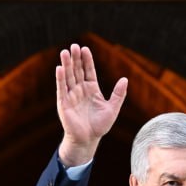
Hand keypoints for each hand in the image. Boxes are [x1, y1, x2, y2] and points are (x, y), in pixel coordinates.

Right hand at [55, 44, 127, 167]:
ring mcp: (71, 95)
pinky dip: (60, 78)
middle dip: (75, 58)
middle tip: (73, 46)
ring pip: (68, 77)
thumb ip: (118, 94)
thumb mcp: (112, 108)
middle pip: (77, 70)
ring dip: (66, 64)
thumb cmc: (100, 126)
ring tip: (64, 52)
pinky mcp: (64, 103)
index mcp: (92, 89)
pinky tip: (59, 68)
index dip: (87, 60)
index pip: (88, 71)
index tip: (85, 48)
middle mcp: (80, 90)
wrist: (88, 140)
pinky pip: (61, 88)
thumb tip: (125, 79)